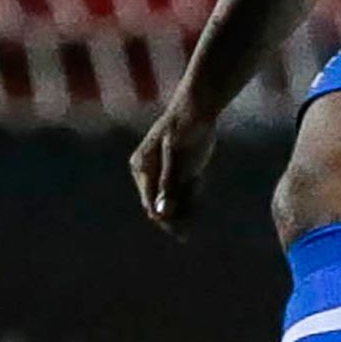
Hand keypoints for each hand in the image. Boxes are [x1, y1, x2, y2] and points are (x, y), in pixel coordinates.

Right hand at [130, 95, 218, 236]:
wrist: (196, 108)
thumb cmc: (186, 129)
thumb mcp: (178, 156)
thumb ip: (169, 184)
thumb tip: (161, 212)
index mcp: (142, 168)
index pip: (151, 204)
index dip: (166, 221)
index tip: (183, 233)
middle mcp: (147, 171)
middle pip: (160, 204)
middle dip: (176, 216)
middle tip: (189, 232)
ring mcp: (161, 170)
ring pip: (172, 198)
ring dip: (185, 206)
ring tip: (196, 199)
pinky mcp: (174, 168)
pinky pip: (180, 189)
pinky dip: (190, 194)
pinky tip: (198, 185)